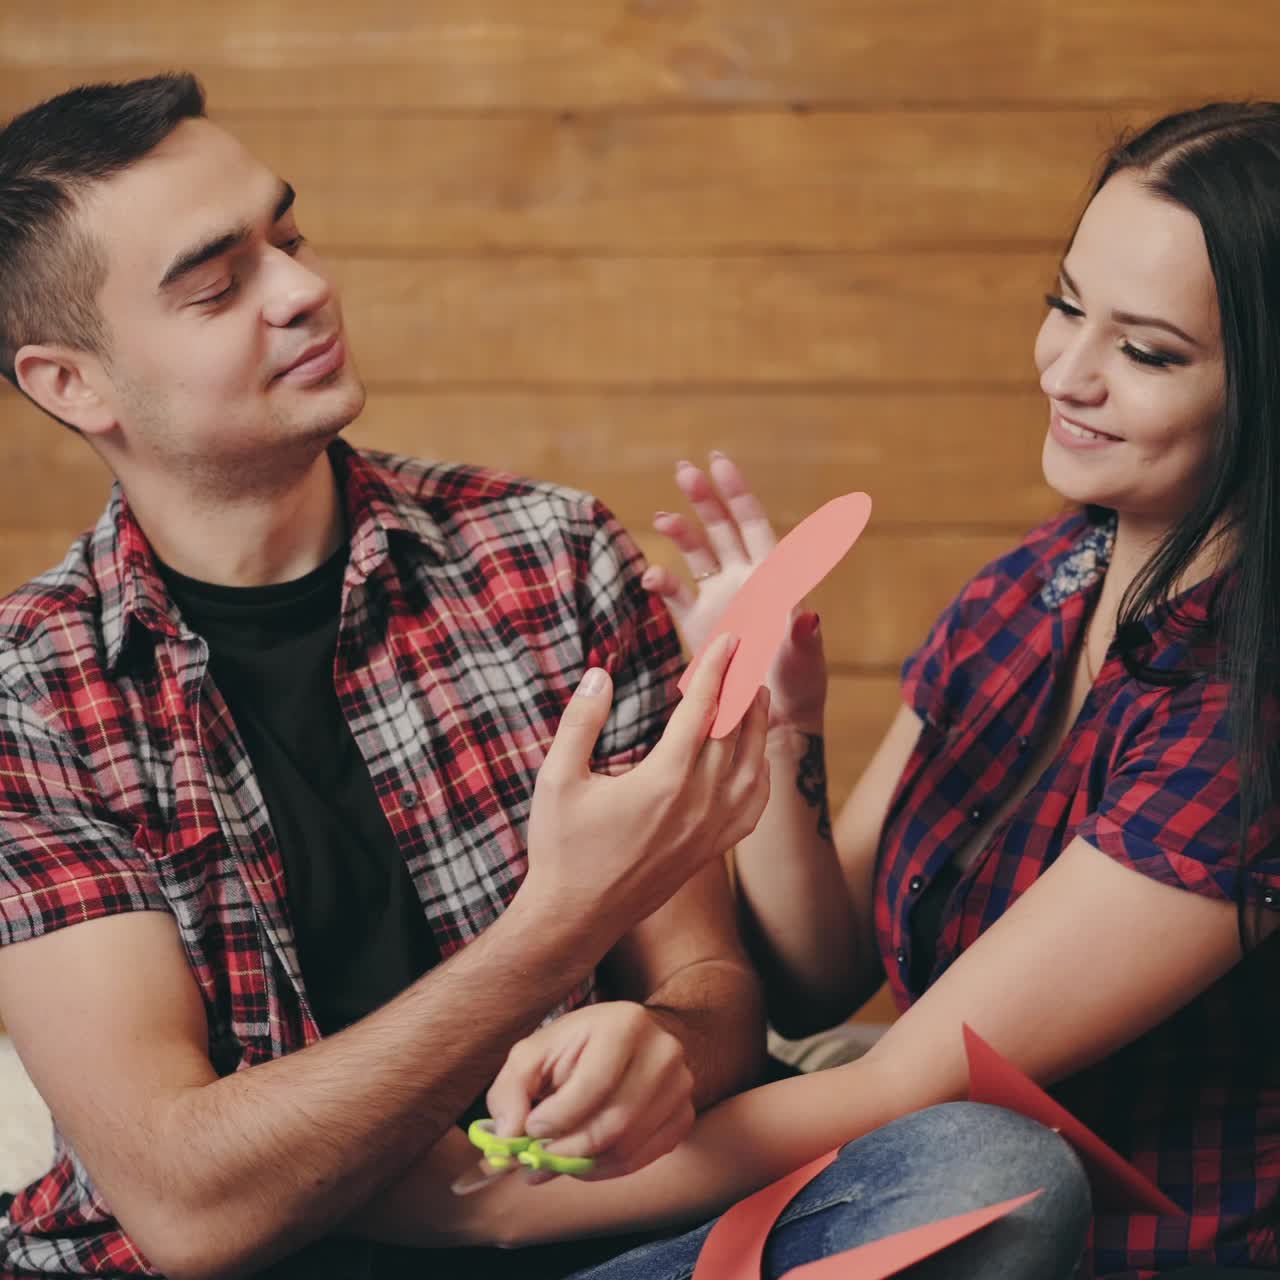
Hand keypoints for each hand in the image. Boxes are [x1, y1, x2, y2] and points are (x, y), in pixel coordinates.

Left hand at [486, 1001, 694, 1180]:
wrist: (634, 1041)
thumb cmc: (578, 1046)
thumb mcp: (537, 1051)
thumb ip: (512, 1088)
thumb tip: (508, 1137)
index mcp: (625, 1024)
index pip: (595, 1083)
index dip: (559, 1116)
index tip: (531, 1129)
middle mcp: (663, 1052)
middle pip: (615, 1122)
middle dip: (568, 1149)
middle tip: (537, 1159)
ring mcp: (680, 1085)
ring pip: (627, 1146)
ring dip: (582, 1164)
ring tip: (555, 1159)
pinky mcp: (684, 1115)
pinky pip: (642, 1159)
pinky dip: (605, 1169)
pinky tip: (583, 1159)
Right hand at [522, 632, 770, 935]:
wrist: (576, 917)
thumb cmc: (562, 848)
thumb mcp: (557, 779)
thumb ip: (581, 722)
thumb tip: (600, 674)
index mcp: (664, 778)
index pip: (702, 708)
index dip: (717, 668)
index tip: (728, 639)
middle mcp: (699, 801)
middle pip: (736, 729)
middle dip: (743, 685)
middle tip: (750, 653)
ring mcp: (711, 828)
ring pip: (753, 764)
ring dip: (758, 724)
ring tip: (758, 693)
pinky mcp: (714, 848)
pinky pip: (753, 804)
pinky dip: (762, 772)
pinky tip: (757, 758)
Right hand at [643, 453, 827, 732]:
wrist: (772, 717)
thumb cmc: (800, 686)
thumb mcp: (806, 662)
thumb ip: (805, 637)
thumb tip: (808, 613)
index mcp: (774, 577)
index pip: (753, 524)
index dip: (737, 493)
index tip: (718, 463)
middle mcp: (744, 579)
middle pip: (721, 528)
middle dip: (704, 498)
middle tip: (683, 470)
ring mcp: (719, 599)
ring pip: (696, 553)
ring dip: (680, 532)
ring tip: (664, 518)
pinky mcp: (696, 623)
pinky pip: (675, 593)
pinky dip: (661, 581)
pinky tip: (650, 577)